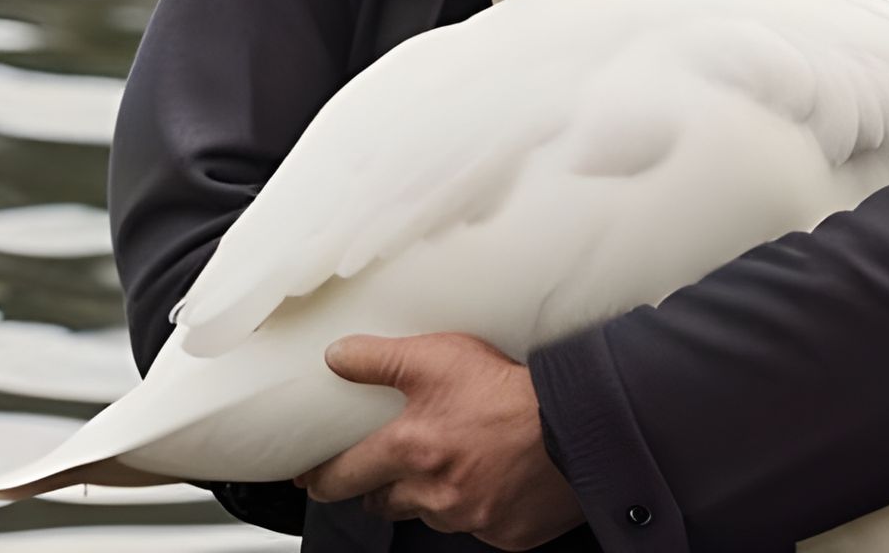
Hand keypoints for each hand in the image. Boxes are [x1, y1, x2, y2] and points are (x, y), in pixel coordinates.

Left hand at [296, 331, 586, 549]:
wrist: (577, 425)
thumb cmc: (510, 389)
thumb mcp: (438, 356)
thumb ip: (380, 359)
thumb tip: (337, 357)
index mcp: (411, 451)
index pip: (344, 475)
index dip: (322, 477)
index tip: (310, 476)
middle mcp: (433, 493)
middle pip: (383, 503)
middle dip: (376, 486)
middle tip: (381, 467)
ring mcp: (469, 517)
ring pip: (429, 514)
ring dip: (428, 494)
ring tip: (448, 459)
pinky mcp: (503, 532)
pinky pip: (475, 523)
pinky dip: (474, 503)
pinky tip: (488, 474)